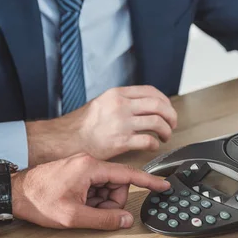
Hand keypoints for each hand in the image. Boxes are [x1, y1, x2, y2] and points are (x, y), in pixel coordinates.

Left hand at [0, 154, 170, 229]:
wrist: (13, 192)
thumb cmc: (38, 201)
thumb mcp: (74, 216)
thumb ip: (104, 219)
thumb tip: (125, 220)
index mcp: (90, 167)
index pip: (129, 173)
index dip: (148, 181)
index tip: (163, 185)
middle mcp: (88, 162)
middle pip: (117, 183)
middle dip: (112, 201)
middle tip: (95, 212)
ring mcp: (81, 166)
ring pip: (106, 186)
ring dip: (100, 201)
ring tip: (81, 208)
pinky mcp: (75, 171)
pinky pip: (94, 185)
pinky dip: (92, 198)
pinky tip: (78, 204)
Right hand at [26, 86, 177, 164]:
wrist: (66, 140)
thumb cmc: (80, 125)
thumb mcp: (101, 103)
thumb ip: (120, 102)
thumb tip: (138, 106)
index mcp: (117, 94)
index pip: (151, 92)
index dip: (164, 101)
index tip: (167, 108)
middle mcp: (121, 106)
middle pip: (159, 105)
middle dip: (170, 115)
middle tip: (172, 124)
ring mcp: (122, 123)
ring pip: (157, 122)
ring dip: (166, 130)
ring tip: (165, 136)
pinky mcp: (121, 141)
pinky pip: (147, 141)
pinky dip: (154, 144)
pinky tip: (152, 146)